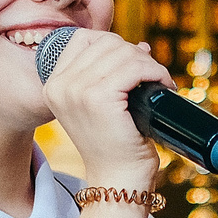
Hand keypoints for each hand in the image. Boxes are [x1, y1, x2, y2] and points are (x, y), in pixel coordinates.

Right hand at [40, 29, 173, 192]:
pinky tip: (163, 85)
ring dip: (149, 64)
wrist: (117, 179)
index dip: (114, 45)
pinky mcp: (98, 98)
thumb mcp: (100, 103)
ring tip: (159, 82)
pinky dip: (155, 72)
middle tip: (152, 76)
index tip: (132, 65)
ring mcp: (76, 91)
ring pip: (123, 53)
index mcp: (54, 85)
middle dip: (135, 55)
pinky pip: (135, 67)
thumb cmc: (114, 143)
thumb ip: (109, 72)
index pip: (83, 38)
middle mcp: (59, 85)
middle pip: (106, 43)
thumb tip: (139, 45)